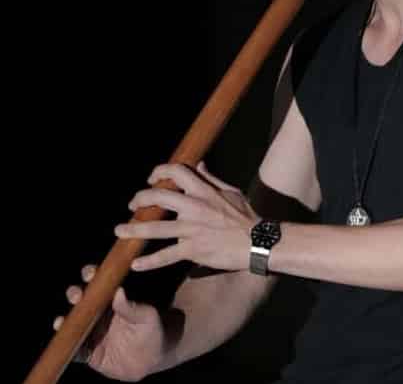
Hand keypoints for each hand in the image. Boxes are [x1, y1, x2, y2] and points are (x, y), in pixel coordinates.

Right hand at [55, 264, 169, 380]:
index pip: (99, 284)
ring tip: (62, 320)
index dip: (91, 276)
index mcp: (112, 300)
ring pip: (72, 323)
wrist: (151, 359)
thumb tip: (119, 291)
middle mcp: (98, 314)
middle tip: (76, 295)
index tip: (90, 273)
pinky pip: (73, 349)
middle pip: (81, 300)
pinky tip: (64, 341)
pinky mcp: (88, 352)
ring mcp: (91, 332)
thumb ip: (132, 307)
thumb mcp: (146, 317)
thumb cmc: (151, 331)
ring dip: (64, 320)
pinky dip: (66, 345)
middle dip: (74, 294)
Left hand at [115, 162, 258, 271]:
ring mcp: (193, 229)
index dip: (159, 172)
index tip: (151, 179)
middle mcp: (195, 207)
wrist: (257, 242)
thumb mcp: (231, 191)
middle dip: (140, 200)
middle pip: (159, 197)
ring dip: (134, 230)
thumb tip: (199, 164)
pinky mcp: (193, 250)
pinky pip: (166, 255)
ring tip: (119, 232)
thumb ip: (211, 179)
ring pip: (156, 228)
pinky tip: (135, 266)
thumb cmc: (245, 216)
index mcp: (204, 191)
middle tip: (132, 206)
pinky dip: (149, 262)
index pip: (176, 172)